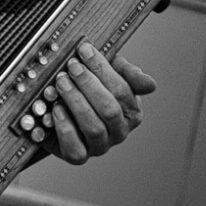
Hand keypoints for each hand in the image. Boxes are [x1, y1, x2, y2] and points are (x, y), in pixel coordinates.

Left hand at [42, 40, 156, 164]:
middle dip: (88, 84)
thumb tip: (149, 83)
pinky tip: (56, 108)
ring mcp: (100, 146)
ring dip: (75, 101)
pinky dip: (65, 127)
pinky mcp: (78, 155)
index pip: (122, 90)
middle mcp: (119, 131)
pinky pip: (75, 149)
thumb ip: (125, 72)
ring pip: (94, 128)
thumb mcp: (106, 74)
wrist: (60, 111)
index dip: (102, 68)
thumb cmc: (87, 89)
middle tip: (71, 66)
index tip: (84, 50)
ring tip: (61, 82)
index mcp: (131, 110)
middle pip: (109, 110)